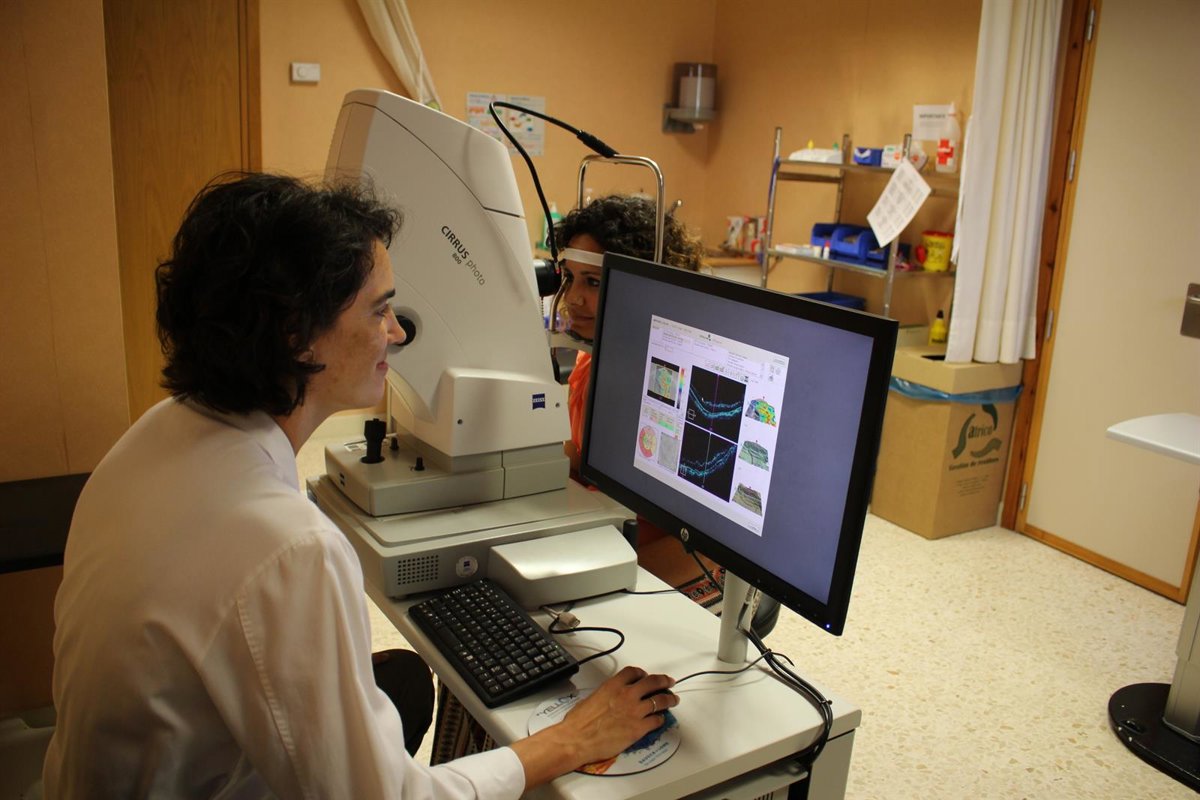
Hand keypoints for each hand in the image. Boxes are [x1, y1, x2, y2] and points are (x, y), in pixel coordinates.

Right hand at [510, 666, 676, 787]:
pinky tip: (660, 719)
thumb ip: (607, 694)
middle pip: (652, 682)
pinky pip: (656, 720)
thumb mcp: (592, 698)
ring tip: (673, 699)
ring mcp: (635, 711)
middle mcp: (627, 695)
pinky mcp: (639, 728)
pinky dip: (660, 719)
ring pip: (660, 701)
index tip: (645, 676)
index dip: (642, 673)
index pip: (634, 672)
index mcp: (613, 685)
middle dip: (663, 681)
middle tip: (668, 682)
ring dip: (669, 699)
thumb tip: (611, 698)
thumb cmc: (579, 722)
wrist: (577, 739)